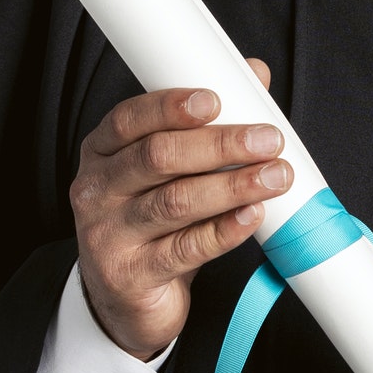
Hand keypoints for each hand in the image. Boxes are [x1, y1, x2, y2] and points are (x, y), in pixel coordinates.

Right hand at [69, 61, 290, 358]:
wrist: (127, 297)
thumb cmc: (155, 221)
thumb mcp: (172, 171)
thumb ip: (209, 122)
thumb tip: (254, 74)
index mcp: (102, 151)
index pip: (130, 118)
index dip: (172, 106)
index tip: (216, 100)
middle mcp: (97, 188)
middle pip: (158, 156)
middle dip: (220, 145)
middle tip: (268, 140)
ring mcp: (108, 234)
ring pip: (175, 202)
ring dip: (233, 186)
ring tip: (276, 177)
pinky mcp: (130, 275)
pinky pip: (184, 249)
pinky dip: (224, 231)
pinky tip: (253, 216)